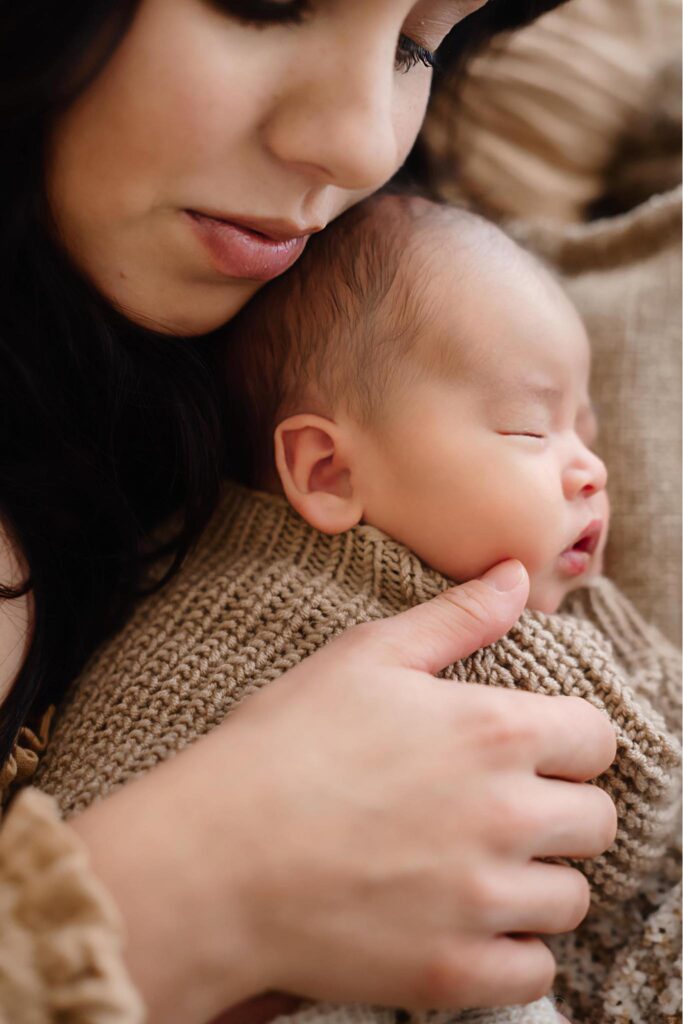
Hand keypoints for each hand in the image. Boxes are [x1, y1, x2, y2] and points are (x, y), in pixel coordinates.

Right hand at [70, 560, 615, 1023]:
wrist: (213, 855)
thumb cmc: (283, 744)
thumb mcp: (366, 656)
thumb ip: (456, 618)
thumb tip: (516, 576)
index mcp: (492, 731)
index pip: (596, 739)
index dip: (569, 742)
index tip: (534, 753)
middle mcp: (505, 815)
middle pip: (595, 820)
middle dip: (562, 811)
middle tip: (505, 812)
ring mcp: (482, 900)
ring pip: (571, 899)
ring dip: (538, 883)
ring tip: (482, 869)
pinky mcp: (454, 971)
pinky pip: (533, 972)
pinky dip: (513, 952)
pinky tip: (468, 924)